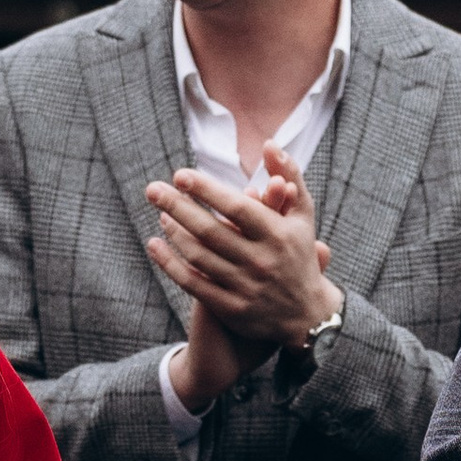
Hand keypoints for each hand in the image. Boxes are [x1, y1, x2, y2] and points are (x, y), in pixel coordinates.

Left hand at [146, 147, 337, 364]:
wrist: (307, 316)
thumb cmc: (300, 256)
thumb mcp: (303, 217)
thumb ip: (290, 177)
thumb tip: (269, 144)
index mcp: (278, 235)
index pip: (236, 207)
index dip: (206, 190)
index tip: (180, 175)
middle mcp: (261, 261)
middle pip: (210, 230)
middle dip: (177, 207)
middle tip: (153, 189)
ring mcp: (245, 287)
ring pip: (198, 256)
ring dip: (174, 232)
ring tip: (160, 212)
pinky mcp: (232, 309)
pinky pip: (192, 284)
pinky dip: (169, 264)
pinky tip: (155, 245)